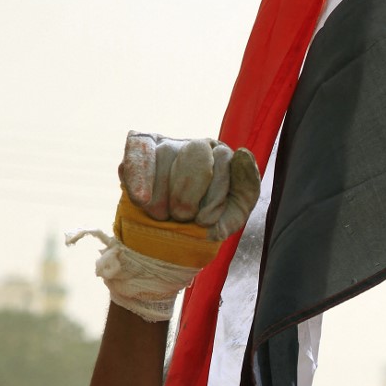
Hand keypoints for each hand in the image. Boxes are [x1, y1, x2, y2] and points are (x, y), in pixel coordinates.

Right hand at [118, 130, 259, 241]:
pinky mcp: (140, 150)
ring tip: (162, 216)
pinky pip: (138, 151)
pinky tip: (140, 197)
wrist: (174, 240)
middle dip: (188, 193)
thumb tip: (242, 153)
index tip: (204, 221)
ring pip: (165, 154)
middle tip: (181, 217)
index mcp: (222, 156)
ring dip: (163, 194)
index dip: (213, 195)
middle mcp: (196, 146)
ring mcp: (166, 145)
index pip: (223, 160)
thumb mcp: (235, 210)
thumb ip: (247, 185)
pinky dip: (138, 175)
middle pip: (195, 153)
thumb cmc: (209, 222)